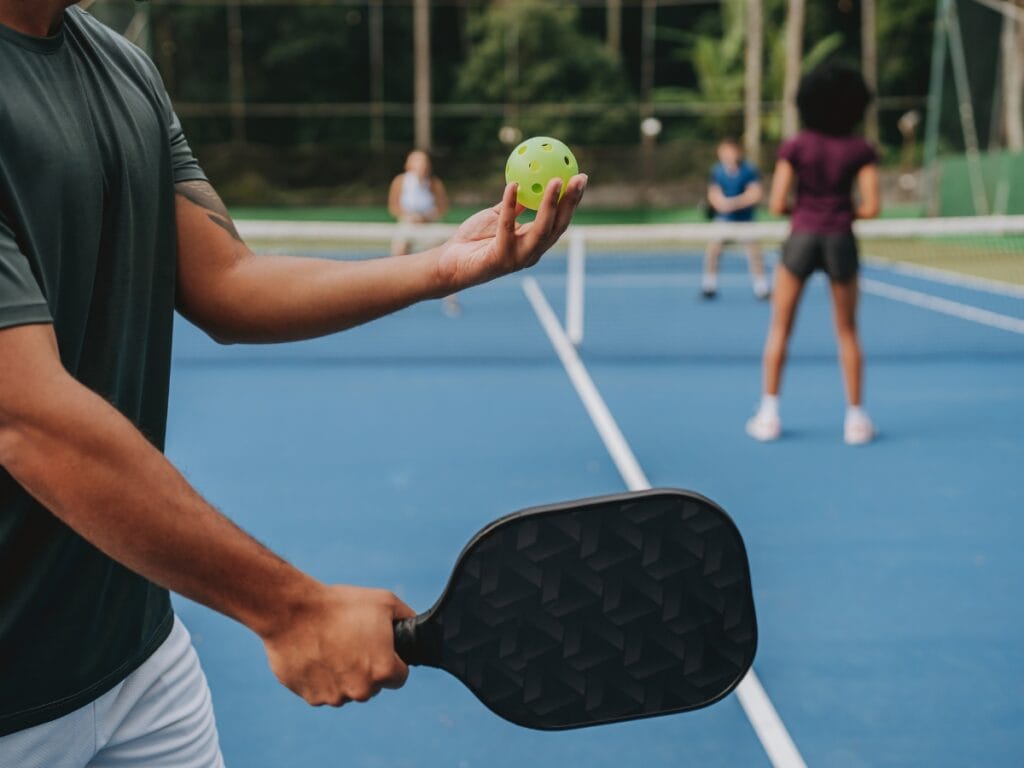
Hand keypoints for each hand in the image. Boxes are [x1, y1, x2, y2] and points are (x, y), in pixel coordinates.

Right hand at [262, 584, 414, 706]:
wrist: (292, 612)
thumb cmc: (341, 605)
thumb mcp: (385, 602)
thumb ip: (407, 619)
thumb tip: (416, 628)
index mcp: (383, 671)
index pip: (399, 677)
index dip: (392, 660)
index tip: (379, 647)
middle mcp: (361, 691)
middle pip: (373, 685)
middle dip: (367, 667)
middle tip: (352, 641)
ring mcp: (335, 697)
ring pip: (347, 689)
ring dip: (343, 674)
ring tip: (330, 645)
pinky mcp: (311, 698)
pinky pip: (324, 690)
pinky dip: (321, 677)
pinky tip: (315, 653)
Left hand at [435, 174, 586, 290]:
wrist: (449, 263)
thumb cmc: (473, 240)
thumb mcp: (499, 217)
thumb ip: (515, 205)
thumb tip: (530, 180)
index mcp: (534, 243)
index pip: (560, 221)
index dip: (573, 201)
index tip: (581, 178)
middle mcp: (531, 253)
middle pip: (559, 227)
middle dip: (571, 203)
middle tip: (579, 178)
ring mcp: (518, 258)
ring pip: (541, 230)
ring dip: (550, 205)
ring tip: (556, 181)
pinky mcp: (500, 259)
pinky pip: (507, 227)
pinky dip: (510, 206)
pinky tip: (512, 185)